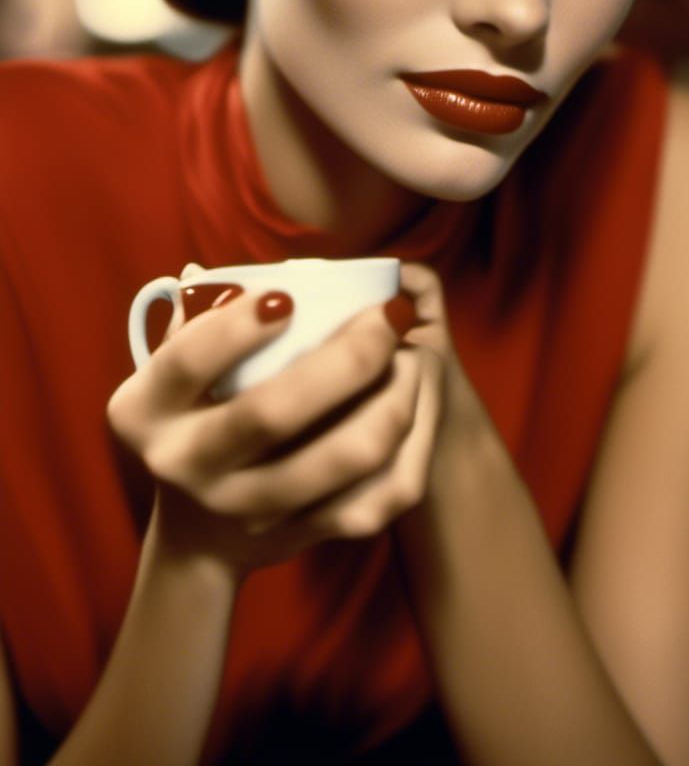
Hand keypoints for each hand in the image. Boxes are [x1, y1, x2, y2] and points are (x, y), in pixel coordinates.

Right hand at [107, 269, 444, 578]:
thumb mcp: (176, 371)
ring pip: (338, 460)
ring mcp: (241, 510)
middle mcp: (184, 464)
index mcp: (145, 411)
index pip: (186, 362)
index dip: (235, 329)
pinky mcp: (296, 538)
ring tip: (415, 358)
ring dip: (392, 401)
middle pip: (270, 414)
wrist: (201, 533)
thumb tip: (227, 275)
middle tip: (388, 316)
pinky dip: (408, 451)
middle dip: (345, 357)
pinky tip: (419, 408)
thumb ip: (200, 319)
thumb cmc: (198, 413)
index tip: (289, 298)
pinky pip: (372, 501)